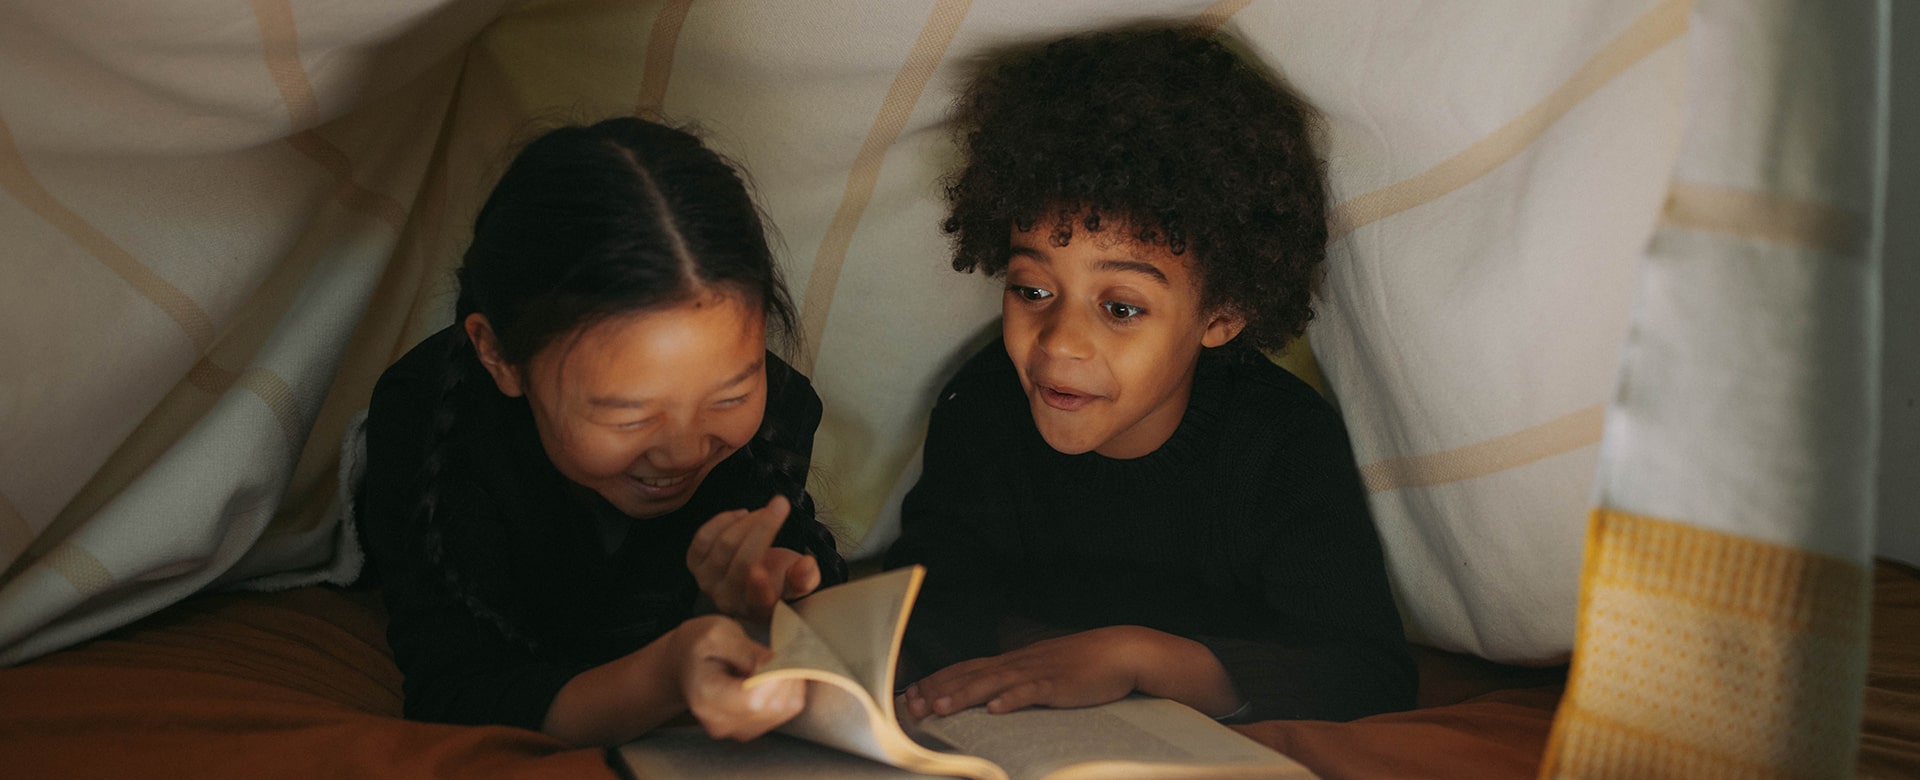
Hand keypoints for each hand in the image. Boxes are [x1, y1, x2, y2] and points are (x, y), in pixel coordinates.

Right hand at [669, 615, 805, 740]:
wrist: (684, 664)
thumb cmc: (699, 645)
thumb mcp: (717, 632)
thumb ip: (746, 649)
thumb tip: (776, 664)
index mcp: (706, 697)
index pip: (754, 699)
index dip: (775, 675)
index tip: (776, 652)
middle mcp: (720, 722)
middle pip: (773, 705)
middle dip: (786, 674)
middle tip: (781, 650)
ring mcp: (736, 730)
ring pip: (784, 708)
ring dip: (790, 681)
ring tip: (774, 660)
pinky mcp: (751, 729)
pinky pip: (786, 710)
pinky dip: (789, 689)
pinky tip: (775, 673)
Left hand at [687, 495, 822, 621]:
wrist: (752, 577)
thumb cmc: (779, 578)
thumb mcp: (799, 579)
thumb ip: (806, 576)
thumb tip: (806, 565)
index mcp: (759, 608)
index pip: (757, 600)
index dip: (757, 586)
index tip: (761, 570)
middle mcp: (728, 600)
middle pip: (743, 562)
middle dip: (764, 528)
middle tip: (781, 503)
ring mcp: (707, 582)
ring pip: (724, 545)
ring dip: (748, 520)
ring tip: (765, 510)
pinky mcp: (694, 564)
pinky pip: (703, 537)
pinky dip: (724, 520)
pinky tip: (741, 515)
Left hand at [903, 626, 1152, 717]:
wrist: (1119, 651)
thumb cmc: (1081, 664)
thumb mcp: (1040, 669)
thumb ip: (1015, 680)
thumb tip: (990, 696)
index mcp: (1012, 660)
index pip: (965, 668)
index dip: (937, 681)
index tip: (911, 695)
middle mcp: (1018, 663)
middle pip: (971, 674)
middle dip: (939, 690)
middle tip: (911, 705)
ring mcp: (1037, 672)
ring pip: (994, 683)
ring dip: (964, 694)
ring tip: (940, 707)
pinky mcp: (1058, 685)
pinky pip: (1032, 692)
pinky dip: (1012, 700)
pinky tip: (995, 709)